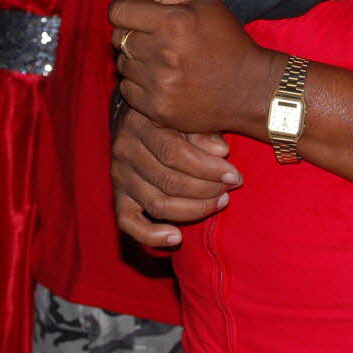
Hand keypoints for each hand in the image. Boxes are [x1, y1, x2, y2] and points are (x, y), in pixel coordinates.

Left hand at [109, 0, 275, 135]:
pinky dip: (139, 84)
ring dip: (136, 60)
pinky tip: (161, 80)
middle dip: (132, 34)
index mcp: (175, 22)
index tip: (139, 16)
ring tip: (162, 60)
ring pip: (122, 64)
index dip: (126, 10)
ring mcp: (160, 84)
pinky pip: (127, 90)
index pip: (118, 11)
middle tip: (156, 38)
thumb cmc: (225, 38)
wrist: (250, 88)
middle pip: (118, 38)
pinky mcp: (158, 109)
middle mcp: (164, 53)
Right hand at [111, 105, 241, 247]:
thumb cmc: (175, 117)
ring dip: (193, 209)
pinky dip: (151, 236)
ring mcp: (120, 175)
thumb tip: (221, 152)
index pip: (174, 153)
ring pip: (157, 203)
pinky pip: (129, 223)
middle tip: (231, 188)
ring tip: (220, 202)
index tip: (234, 176)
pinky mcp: (119, 197)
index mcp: (141, 122)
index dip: (208, 169)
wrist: (141, 120)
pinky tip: (176, 238)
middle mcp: (125, 149)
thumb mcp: (189, 115)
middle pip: (168, 181)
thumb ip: (204, 130)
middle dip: (206, 189)